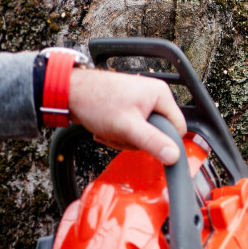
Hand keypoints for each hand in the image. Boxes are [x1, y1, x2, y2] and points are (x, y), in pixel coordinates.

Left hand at [67, 69, 186, 164]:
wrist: (70, 92)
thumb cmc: (96, 102)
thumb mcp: (128, 127)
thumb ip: (153, 142)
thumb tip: (175, 156)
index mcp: (161, 95)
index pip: (177, 128)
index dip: (163, 141)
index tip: (144, 143)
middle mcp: (154, 95)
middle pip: (158, 132)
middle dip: (137, 140)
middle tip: (121, 134)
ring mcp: (141, 101)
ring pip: (143, 133)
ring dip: (124, 138)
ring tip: (110, 130)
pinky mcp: (129, 107)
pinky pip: (132, 128)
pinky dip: (118, 133)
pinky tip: (106, 128)